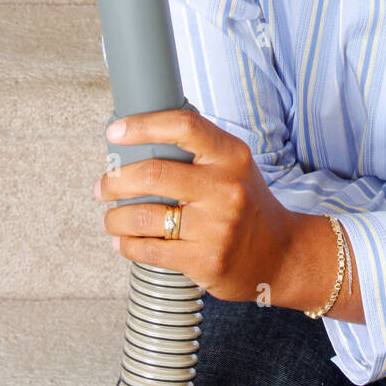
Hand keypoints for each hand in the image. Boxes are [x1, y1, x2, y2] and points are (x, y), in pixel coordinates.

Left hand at [96, 107, 295, 301]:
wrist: (281, 254)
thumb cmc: (247, 206)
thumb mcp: (234, 168)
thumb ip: (197, 153)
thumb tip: (139, 141)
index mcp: (232, 156)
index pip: (184, 126)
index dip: (143, 125)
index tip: (115, 132)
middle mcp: (226, 188)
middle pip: (153, 173)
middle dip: (116, 180)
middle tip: (105, 185)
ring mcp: (217, 226)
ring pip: (143, 217)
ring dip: (115, 218)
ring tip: (112, 219)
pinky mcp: (206, 260)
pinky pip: (149, 250)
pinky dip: (127, 245)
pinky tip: (125, 242)